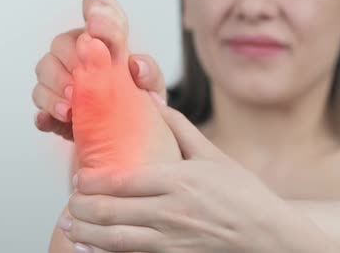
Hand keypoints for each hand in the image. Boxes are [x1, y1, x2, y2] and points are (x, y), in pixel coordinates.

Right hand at [32, 0, 167, 139]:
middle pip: (62, 43)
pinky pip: (39, 107)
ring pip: (44, 72)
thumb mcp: (153, 94)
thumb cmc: (139, 113)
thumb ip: (149, 75)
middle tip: (84, 80)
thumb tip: (135, 64)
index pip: (100, 13)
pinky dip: (44, 113)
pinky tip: (53, 119)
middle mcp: (80, 58)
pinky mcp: (53, 115)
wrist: (126, 149)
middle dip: (70, 59)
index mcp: (106, 46)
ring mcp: (63, 85)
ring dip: (55, 88)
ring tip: (72, 108)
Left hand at [62, 99, 336, 252]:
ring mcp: (171, 240)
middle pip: (110, 211)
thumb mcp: (214, 156)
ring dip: (86, 234)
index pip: (120, 180)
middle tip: (70, 206)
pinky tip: (93, 252)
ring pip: (114, 239)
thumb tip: (154, 101)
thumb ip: (180, 129)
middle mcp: (169, 211)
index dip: (92, 182)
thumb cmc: (245, 197)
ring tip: (71, 229)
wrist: (270, 237)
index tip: (79, 180)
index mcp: (177, 180)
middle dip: (81, 209)